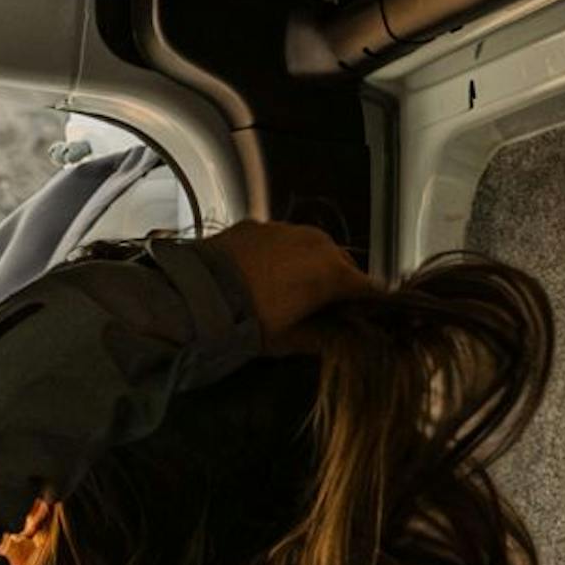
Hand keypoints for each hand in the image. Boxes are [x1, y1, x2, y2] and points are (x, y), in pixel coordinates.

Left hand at [202, 220, 370, 348]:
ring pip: (310, 248)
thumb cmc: (247, 322)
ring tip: (286, 290)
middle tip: (319, 308)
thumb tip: (339, 340)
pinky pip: (279, 239)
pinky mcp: (257, 224)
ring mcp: (285, 228)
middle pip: (340, 264)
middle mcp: (316, 242)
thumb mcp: (288, 340)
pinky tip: (260, 273)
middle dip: (334, 284)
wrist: (196, 297)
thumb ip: (322, 339)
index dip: (366, 305)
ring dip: (306, 265)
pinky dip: (278, 254)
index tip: (359, 318)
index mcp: (332, 272)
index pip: (367, 288)